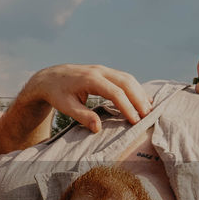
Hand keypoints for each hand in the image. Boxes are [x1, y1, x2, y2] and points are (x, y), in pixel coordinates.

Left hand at [23, 64, 151, 133]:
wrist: (50, 77)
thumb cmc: (57, 93)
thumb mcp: (65, 107)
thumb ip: (82, 116)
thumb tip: (98, 129)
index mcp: (90, 79)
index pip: (115, 92)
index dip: (127, 107)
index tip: (134, 121)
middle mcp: (100, 71)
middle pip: (126, 82)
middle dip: (139, 99)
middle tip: (147, 116)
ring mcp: (103, 70)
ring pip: (128, 79)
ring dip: (140, 93)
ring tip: (148, 110)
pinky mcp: (105, 72)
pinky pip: (124, 78)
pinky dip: (135, 88)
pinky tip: (143, 99)